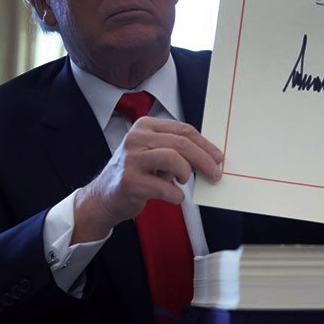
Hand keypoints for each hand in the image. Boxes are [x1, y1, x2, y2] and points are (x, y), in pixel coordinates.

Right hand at [72, 117, 222, 241]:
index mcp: (145, 126)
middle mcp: (136, 139)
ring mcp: (131, 159)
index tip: (218, 157)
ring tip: (185, 181)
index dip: (205, 145)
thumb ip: (176, 150)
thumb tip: (210, 157)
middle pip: (181, 143)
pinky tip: (175, 196)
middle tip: (215, 173)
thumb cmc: (135, 173)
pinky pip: (164, 187)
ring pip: (173, 159)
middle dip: (204, 160)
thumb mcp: (153, 153)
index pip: (183, 130)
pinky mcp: (129, 181)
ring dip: (187, 173)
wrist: (105, 196)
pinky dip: (176, 194)